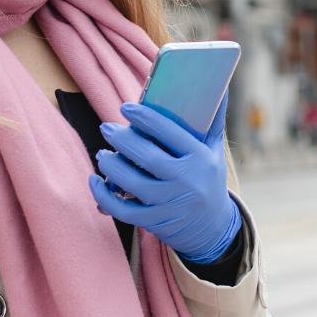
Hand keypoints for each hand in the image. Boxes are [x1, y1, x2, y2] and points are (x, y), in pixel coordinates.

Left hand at [89, 91, 241, 264]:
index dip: (145, 118)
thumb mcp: (215, 152)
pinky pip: (123, 210)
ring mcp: (170, 204)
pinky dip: (104, 196)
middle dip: (122, 140)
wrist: (214, 230)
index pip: (171, 133)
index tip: (125, 107)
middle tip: (106, 127)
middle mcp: (187, 182)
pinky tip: (95, 182)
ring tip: (102, 154)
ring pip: (132, 182)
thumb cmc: (209, 180)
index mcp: (201, 159)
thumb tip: (221, 87)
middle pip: (147, 156)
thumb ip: (213, 121)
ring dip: (111, 166)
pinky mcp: (156, 223)